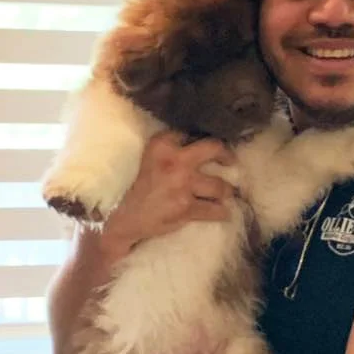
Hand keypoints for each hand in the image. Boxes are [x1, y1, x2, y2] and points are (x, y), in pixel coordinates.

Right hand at [99, 131, 236, 257]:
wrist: (122, 218)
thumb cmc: (137, 188)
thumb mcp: (148, 159)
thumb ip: (169, 149)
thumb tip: (196, 144)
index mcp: (161, 144)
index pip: (190, 134)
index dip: (200, 141)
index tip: (207, 148)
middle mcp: (175, 160)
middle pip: (214, 148)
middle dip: (226, 155)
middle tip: (231, 162)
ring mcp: (183, 185)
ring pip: (220, 185)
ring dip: (226, 191)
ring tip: (226, 193)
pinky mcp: (186, 208)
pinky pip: (216, 210)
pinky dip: (222, 213)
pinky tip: (223, 213)